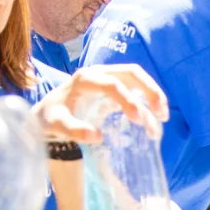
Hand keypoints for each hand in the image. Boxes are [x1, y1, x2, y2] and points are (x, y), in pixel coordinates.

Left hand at [37, 63, 168, 143]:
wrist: (46, 112)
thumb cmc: (51, 118)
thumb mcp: (56, 125)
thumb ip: (74, 130)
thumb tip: (97, 136)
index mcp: (85, 79)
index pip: (112, 84)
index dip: (127, 99)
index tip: (138, 120)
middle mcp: (98, 73)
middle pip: (131, 73)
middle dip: (149, 90)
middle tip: (161, 113)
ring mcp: (107, 77)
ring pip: (136, 77)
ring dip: (152, 93)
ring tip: (162, 116)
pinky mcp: (113, 86)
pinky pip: (134, 87)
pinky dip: (147, 98)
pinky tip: (154, 116)